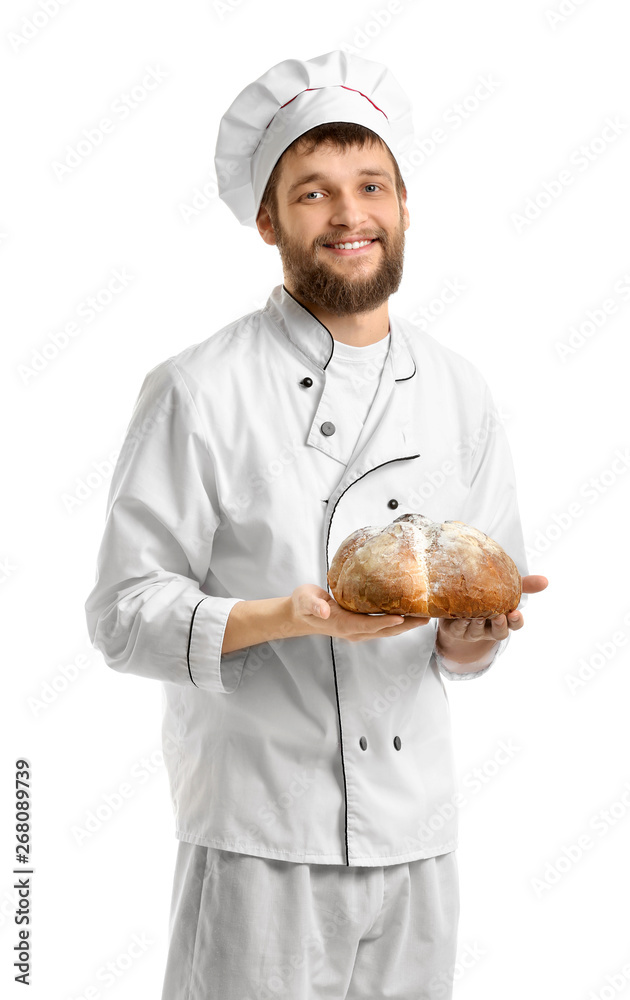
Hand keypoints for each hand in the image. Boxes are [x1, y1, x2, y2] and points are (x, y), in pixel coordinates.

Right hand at [291, 584, 430, 642]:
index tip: (401, 617)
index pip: (366, 625)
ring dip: (406, 625)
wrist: (301, 615)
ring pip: (386, 630)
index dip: (383, 623)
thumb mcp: (304, 600)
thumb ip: (313, 605)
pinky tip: (410, 614)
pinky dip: (398, 622)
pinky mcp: (361, 627)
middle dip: (405, 626)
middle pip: (383, 631)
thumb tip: (324, 610)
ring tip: (425, 617)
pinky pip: (383, 626)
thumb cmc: (303, 604)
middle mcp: (353, 631)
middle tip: (425, 618)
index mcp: (341, 624)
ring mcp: (358, 631)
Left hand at [436, 574, 548, 651]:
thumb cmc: (488, 597)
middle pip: (498, 633)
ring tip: (478, 617)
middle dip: (499, 626)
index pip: (514, 625)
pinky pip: (456, 630)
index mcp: (503, 620)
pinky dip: (459, 625)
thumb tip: (545, 580)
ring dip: (478, 626)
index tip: (516, 613)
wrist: (458, 605)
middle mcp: (488, 628)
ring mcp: (471, 630)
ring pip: (476, 632)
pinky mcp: (454, 629)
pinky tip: (461, 618)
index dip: (516, 621)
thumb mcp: (506, 589)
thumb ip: (524, 585)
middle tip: (499, 616)